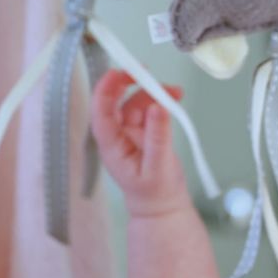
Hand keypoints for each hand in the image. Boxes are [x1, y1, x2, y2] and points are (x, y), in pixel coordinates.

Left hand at [91, 69, 192, 217]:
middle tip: (146, 71)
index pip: (101, 111)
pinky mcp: (144, 133)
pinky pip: (148, 110)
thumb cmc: (155, 192)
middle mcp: (116, 135)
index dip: (107, 89)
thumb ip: (158, 136)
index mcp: (111, 145)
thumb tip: (158, 107)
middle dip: (129, 83)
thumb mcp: (158, 165)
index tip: (119, 71)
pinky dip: (160, 102)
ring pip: (135, 103)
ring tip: (175, 91)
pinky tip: (174, 99)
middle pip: (115, 101)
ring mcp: (130, 133)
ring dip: (153, 93)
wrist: (162, 207)